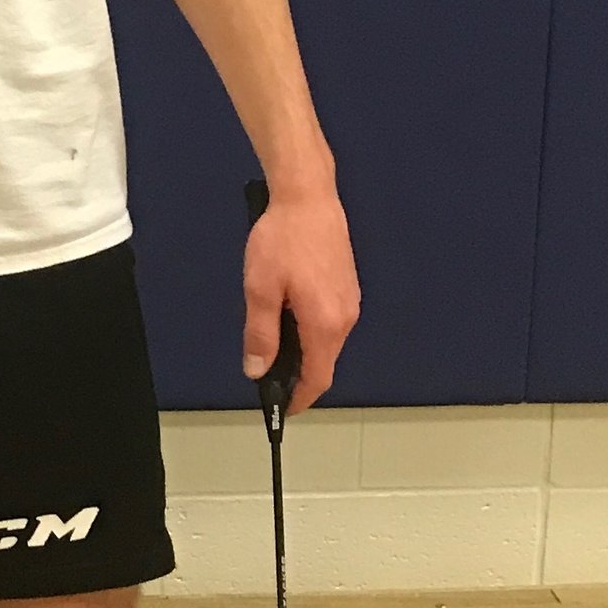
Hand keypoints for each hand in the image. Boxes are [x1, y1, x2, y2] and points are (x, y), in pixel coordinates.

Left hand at [242, 186, 358, 411]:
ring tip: (273, 349)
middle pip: (324, 362)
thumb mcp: (260, 290)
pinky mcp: (347, 287)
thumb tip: (257, 371)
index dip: (300, 398)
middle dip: (299, 376)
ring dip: (304, 352)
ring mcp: (350, 301)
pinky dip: (311, 333)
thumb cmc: (281, 241)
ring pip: (328, 342)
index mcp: (325, 324)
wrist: (308, 197)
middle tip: (268, 378)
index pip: (317, 377)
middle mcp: (345, 318)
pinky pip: (331, 323)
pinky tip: (288, 320)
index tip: (283, 410)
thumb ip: (260, 334)